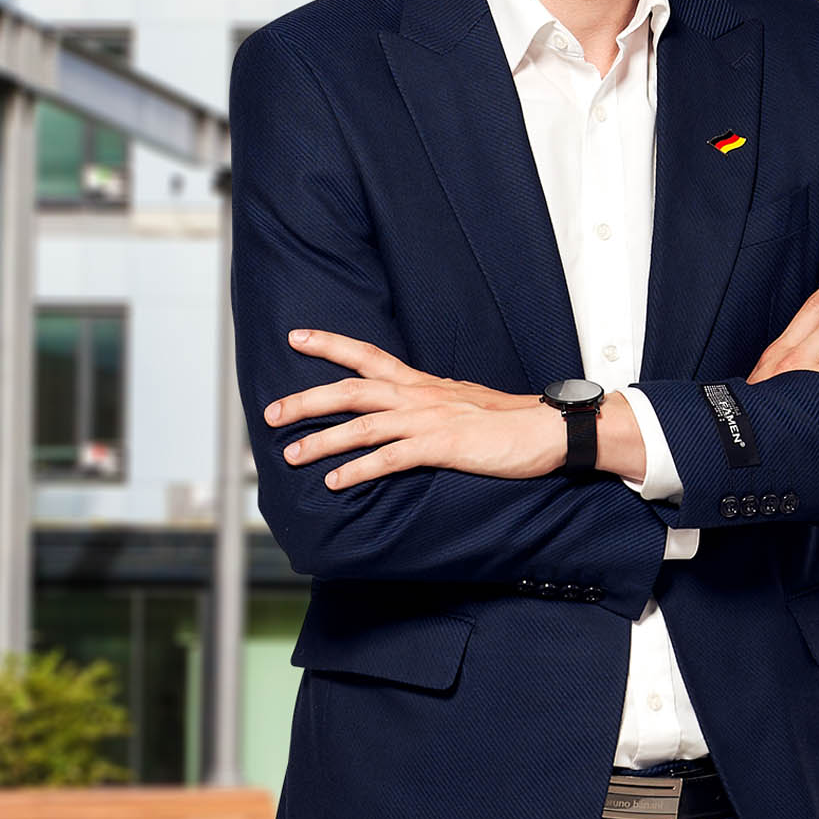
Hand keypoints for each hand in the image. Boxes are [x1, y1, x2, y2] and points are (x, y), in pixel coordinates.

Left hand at [263, 330, 564, 488]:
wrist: (547, 429)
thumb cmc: (508, 423)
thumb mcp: (462, 405)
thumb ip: (430, 408)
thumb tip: (405, 420)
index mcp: (422, 384)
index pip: (367, 356)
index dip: (330, 344)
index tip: (296, 336)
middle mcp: (419, 396)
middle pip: (350, 390)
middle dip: (306, 400)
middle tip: (270, 413)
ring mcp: (429, 420)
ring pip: (361, 426)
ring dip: (322, 441)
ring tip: (291, 455)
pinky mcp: (441, 447)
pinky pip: (390, 459)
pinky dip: (358, 470)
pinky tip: (335, 483)